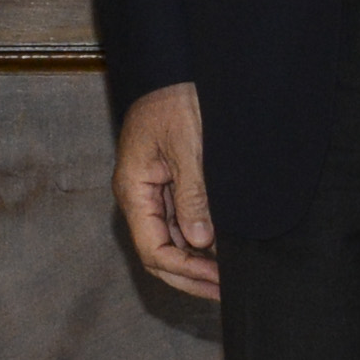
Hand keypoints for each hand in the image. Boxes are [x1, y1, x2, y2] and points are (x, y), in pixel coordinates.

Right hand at [114, 81, 219, 298]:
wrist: (175, 67)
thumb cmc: (175, 99)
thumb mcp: (188, 147)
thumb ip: (192, 195)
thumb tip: (198, 242)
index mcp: (133, 188)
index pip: (152, 249)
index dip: (185, 272)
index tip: (218, 281)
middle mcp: (138, 194)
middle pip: (157, 252)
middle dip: (189, 276)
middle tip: (225, 291)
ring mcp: (152, 190)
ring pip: (168, 240)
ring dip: (195, 261)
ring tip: (227, 276)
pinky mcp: (167, 182)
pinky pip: (178, 222)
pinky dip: (197, 240)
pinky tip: (220, 249)